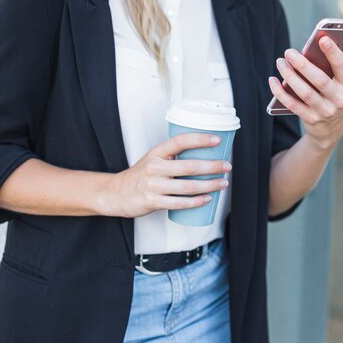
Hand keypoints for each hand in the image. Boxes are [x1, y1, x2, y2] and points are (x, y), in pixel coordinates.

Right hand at [101, 133, 231, 217]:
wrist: (115, 193)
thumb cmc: (141, 175)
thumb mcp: (154, 159)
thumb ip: (174, 156)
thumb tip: (204, 155)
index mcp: (156, 152)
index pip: (181, 141)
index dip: (200, 139)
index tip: (218, 140)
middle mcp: (154, 167)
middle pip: (189, 166)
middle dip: (213, 166)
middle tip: (227, 166)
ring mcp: (153, 185)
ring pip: (188, 186)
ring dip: (210, 185)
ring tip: (222, 183)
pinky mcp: (152, 201)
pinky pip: (180, 203)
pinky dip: (197, 201)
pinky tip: (208, 198)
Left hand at [269, 37, 342, 150]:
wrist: (331, 130)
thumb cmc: (338, 98)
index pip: (342, 68)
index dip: (333, 53)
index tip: (323, 39)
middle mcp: (338, 100)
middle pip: (319, 80)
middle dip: (303, 65)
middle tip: (289, 52)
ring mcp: (324, 111)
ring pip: (304, 92)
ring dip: (289, 76)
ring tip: (280, 62)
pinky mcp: (310, 119)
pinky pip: (292, 104)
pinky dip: (280, 92)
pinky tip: (273, 80)